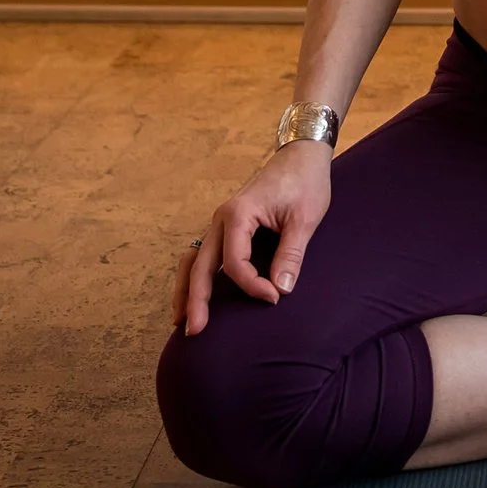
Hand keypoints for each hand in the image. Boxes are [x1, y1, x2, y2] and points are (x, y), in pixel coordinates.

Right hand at [172, 139, 332, 334]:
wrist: (302, 155)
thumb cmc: (305, 182)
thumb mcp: (305, 218)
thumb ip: (291, 254)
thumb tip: (281, 290)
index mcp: (238, 214)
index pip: (235, 263)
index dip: (253, 286)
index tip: (275, 297)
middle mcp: (221, 219)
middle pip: (200, 265)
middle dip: (196, 299)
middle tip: (194, 331)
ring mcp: (220, 223)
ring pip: (193, 259)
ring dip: (187, 289)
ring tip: (182, 320)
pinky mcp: (227, 227)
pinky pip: (203, 254)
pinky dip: (196, 276)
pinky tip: (196, 295)